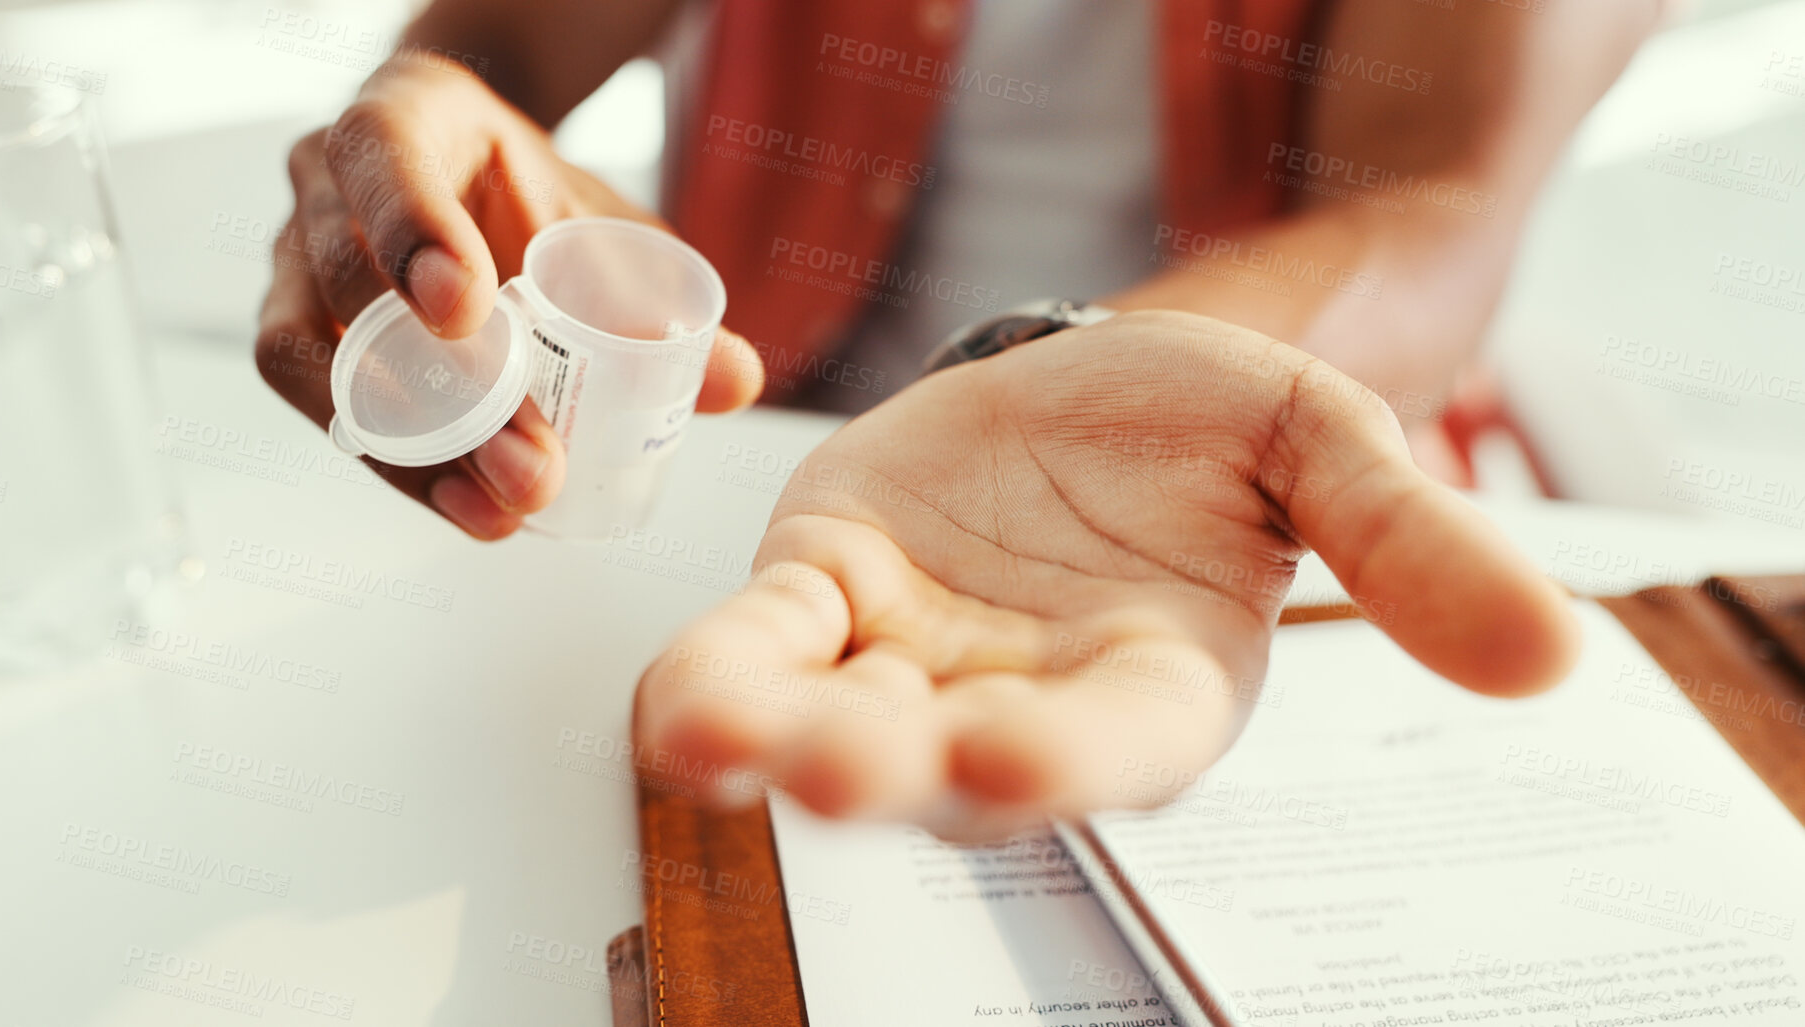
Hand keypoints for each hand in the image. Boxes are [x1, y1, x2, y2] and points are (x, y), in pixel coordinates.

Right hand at [254, 56, 762, 537]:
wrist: (479, 187)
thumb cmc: (531, 198)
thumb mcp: (604, 227)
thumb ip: (663, 298)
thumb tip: (736, 380)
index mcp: (402, 119)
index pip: (381, 154)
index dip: (413, 230)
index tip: (467, 313)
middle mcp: (323, 183)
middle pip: (347, 278)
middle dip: (441, 388)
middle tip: (528, 463)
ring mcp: (295, 261)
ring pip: (309, 355)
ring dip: (408, 447)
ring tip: (496, 507)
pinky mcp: (299, 334)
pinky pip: (323, 407)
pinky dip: (397, 464)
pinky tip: (468, 504)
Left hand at [632, 311, 1576, 838]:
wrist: (1093, 386)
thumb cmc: (1207, 428)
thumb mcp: (1322, 443)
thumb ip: (1413, 542)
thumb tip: (1555, 654)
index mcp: (1156, 682)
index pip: (1118, 742)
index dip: (1069, 758)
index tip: (1013, 756)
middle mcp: (1025, 701)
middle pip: (961, 766)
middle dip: (901, 770)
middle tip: (847, 767)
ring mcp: (912, 661)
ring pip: (842, 723)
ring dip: (781, 741)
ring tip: (721, 738)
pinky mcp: (822, 598)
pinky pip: (763, 655)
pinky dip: (720, 681)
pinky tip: (677, 706)